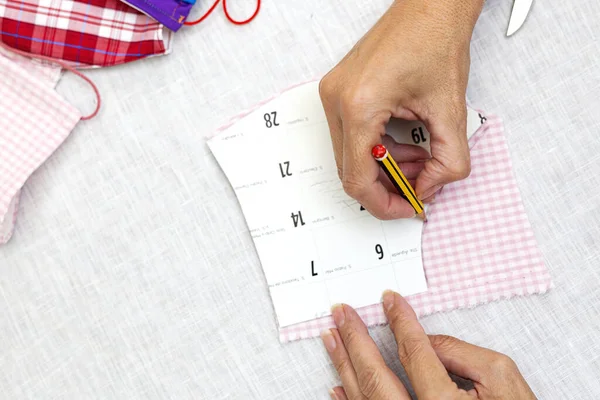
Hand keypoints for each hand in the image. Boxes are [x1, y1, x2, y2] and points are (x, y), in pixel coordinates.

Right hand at [319, 0, 483, 218]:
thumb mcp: (451, 111)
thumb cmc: (435, 40)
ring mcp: (333, 95)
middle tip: (419, 185)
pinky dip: (378, 149)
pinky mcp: (339, 92)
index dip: (385, 203)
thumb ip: (448, 162)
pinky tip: (403, 145)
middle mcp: (337, 100)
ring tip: (418, 161)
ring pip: (350, 156)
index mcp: (359, 105)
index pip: (358, 179)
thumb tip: (430, 190)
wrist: (429, 7)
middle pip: (351, 171)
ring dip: (385, 167)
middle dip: (388, 185)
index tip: (408, 207)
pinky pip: (351, 137)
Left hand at [320, 291, 536, 398]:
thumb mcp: (503, 381)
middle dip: (355, 340)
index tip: (389, 300)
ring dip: (344, 364)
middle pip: (375, 375)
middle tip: (341, 314)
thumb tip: (427, 342)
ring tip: (332, 337)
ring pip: (364, 396)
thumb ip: (462, 354)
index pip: (414, 351)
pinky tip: (337, 385)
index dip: (400, 321)